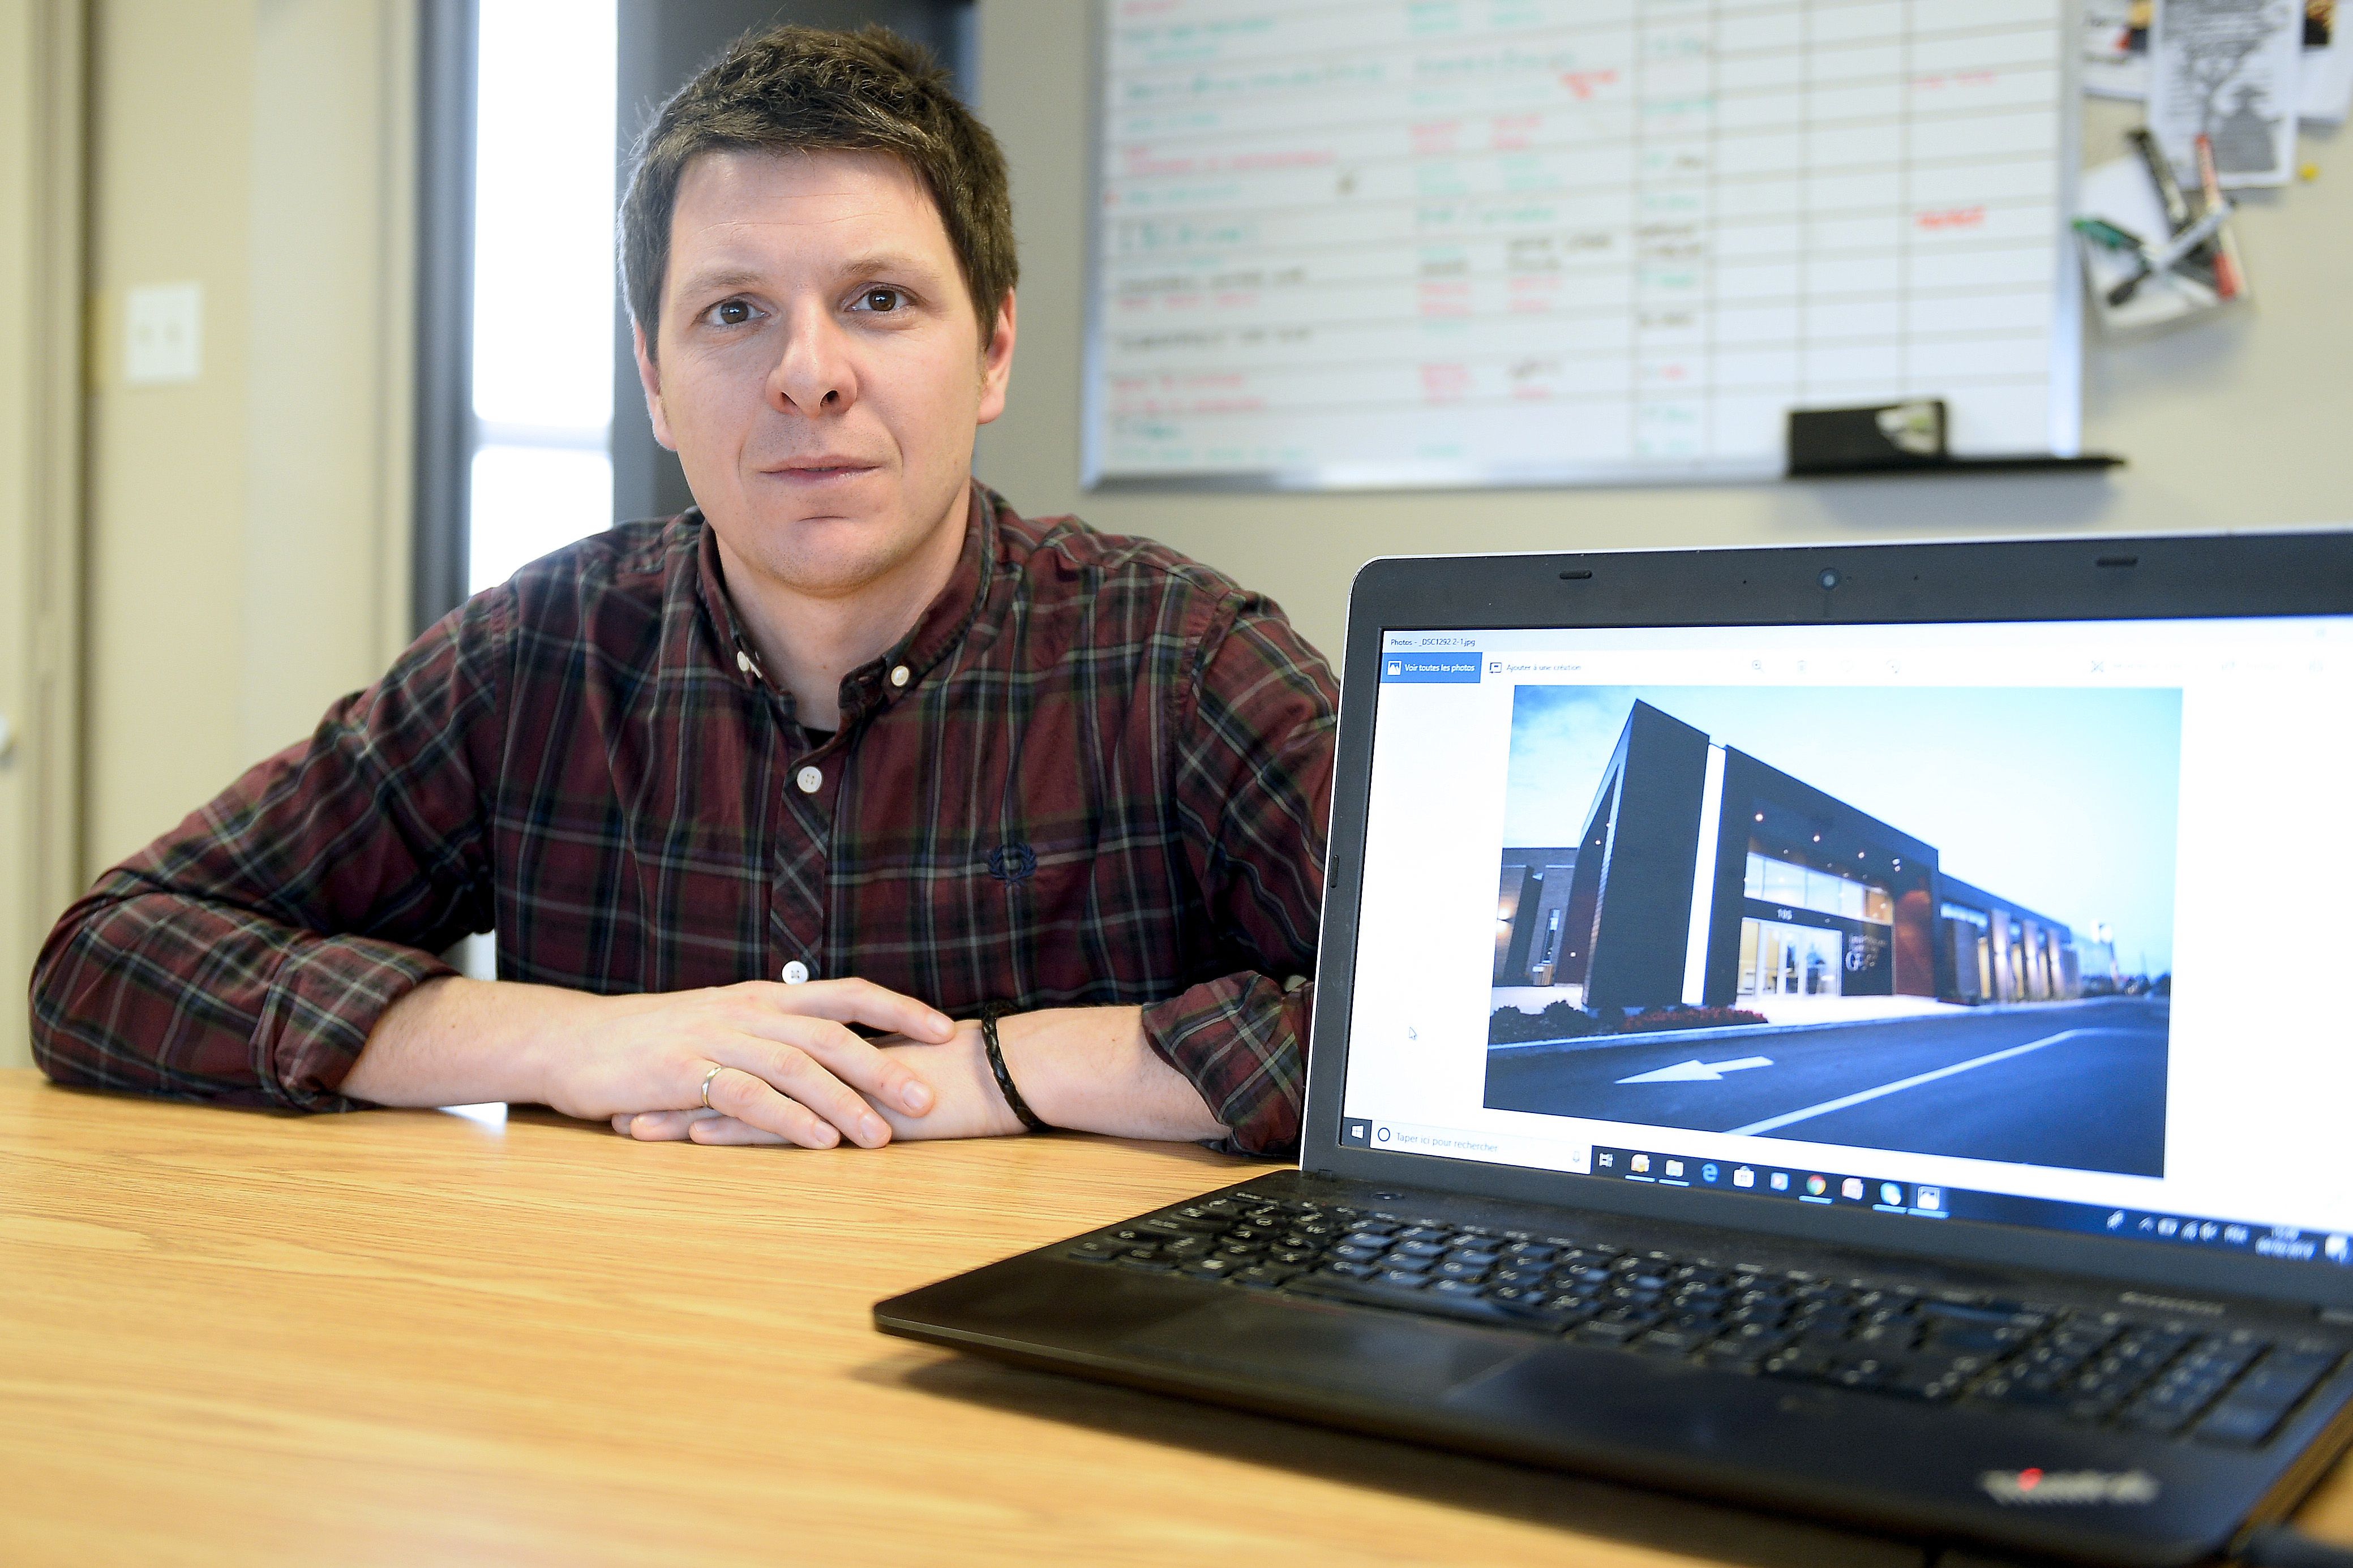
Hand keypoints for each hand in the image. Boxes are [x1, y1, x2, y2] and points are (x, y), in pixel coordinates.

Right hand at [559, 977, 952, 1147]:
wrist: (572, 1041)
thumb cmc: (652, 1041)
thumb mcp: (722, 1024)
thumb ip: (773, 1034)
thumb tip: (833, 1054)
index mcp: (762, 997)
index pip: (845, 993)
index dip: (898, 1009)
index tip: (946, 1029)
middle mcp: (747, 1011)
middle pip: (832, 1033)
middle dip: (886, 1066)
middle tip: (928, 1100)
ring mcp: (715, 1039)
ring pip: (796, 1066)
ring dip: (845, 1101)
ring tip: (882, 1137)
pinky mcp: (683, 1072)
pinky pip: (747, 1095)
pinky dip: (788, 1119)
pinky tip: (818, 1142)